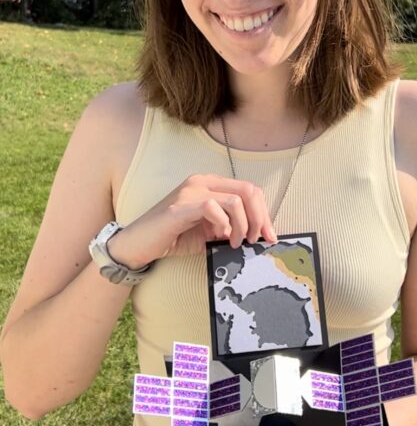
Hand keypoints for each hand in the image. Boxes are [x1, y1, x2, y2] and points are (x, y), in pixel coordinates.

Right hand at [107, 174, 276, 268]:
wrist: (139, 244)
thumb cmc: (173, 237)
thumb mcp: (209, 232)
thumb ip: (230, 228)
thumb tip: (257, 236)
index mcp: (211, 185)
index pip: (249, 190)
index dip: (264, 213)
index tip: (269, 236)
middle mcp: (202, 182)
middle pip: (248, 191)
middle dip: (260, 219)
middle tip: (256, 240)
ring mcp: (191, 191)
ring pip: (236, 200)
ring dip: (243, 225)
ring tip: (236, 243)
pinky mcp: (181, 205)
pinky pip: (213, 208)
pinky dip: (223, 225)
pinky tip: (219, 238)